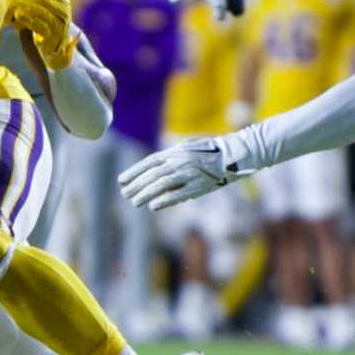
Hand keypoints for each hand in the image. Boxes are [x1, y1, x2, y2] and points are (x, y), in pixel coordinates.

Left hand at [6, 0, 76, 68]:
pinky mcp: (54, 37)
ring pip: (41, 10)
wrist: (55, 51)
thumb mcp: (48, 9)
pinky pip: (40, 26)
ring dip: (24, 4)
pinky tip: (17, 15)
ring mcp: (60, 24)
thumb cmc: (48, 27)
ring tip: (10, 1)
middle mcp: (64, 11)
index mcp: (62, 2)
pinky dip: (28, 19)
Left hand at [119, 136, 240, 210]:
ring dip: (146, 194)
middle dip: (137, 185)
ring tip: (134, 202)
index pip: (149, 162)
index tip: (122, 181)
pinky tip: (153, 206)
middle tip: (125, 194)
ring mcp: (189, 174)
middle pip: (153, 175)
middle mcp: (180, 162)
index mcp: (175, 151)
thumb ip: (171, 156)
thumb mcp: (187, 147)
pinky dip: (165, 200)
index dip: (134, 171)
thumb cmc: (209, 152)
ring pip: (162, 185)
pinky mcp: (198, 186)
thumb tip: (154, 166)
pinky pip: (178, 195)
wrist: (232, 156)